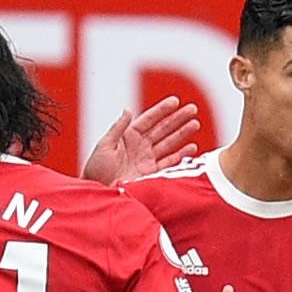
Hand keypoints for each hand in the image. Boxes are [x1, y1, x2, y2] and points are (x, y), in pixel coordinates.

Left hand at [82, 96, 199, 184]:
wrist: (99, 190)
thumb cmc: (96, 168)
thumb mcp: (105, 145)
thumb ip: (118, 128)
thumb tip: (128, 109)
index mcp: (129, 136)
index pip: (149, 119)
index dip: (162, 110)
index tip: (175, 101)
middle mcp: (141, 145)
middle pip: (163, 129)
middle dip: (178, 119)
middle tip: (192, 109)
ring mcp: (147, 158)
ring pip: (169, 143)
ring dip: (182, 134)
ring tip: (195, 124)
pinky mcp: (152, 173)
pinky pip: (169, 161)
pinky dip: (181, 155)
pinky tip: (192, 147)